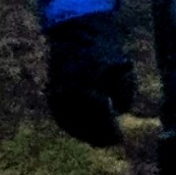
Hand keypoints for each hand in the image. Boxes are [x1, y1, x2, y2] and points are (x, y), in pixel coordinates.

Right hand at [42, 14, 135, 148]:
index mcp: (89, 91)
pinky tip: (80, 128)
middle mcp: (70, 96)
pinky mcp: (51, 91)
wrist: (77, 32)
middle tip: (108, 142)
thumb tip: (118, 113)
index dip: (110, 133)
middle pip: (83, 126)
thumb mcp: (122, 70)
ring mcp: (57, 94)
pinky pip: (59, 114)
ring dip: (82, 132)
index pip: (99, 121)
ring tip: (95, 138)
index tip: (119, 139)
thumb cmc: (105, 50)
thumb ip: (124, 94)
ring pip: (69, 123)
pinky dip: (70, 123)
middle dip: (96, 136)